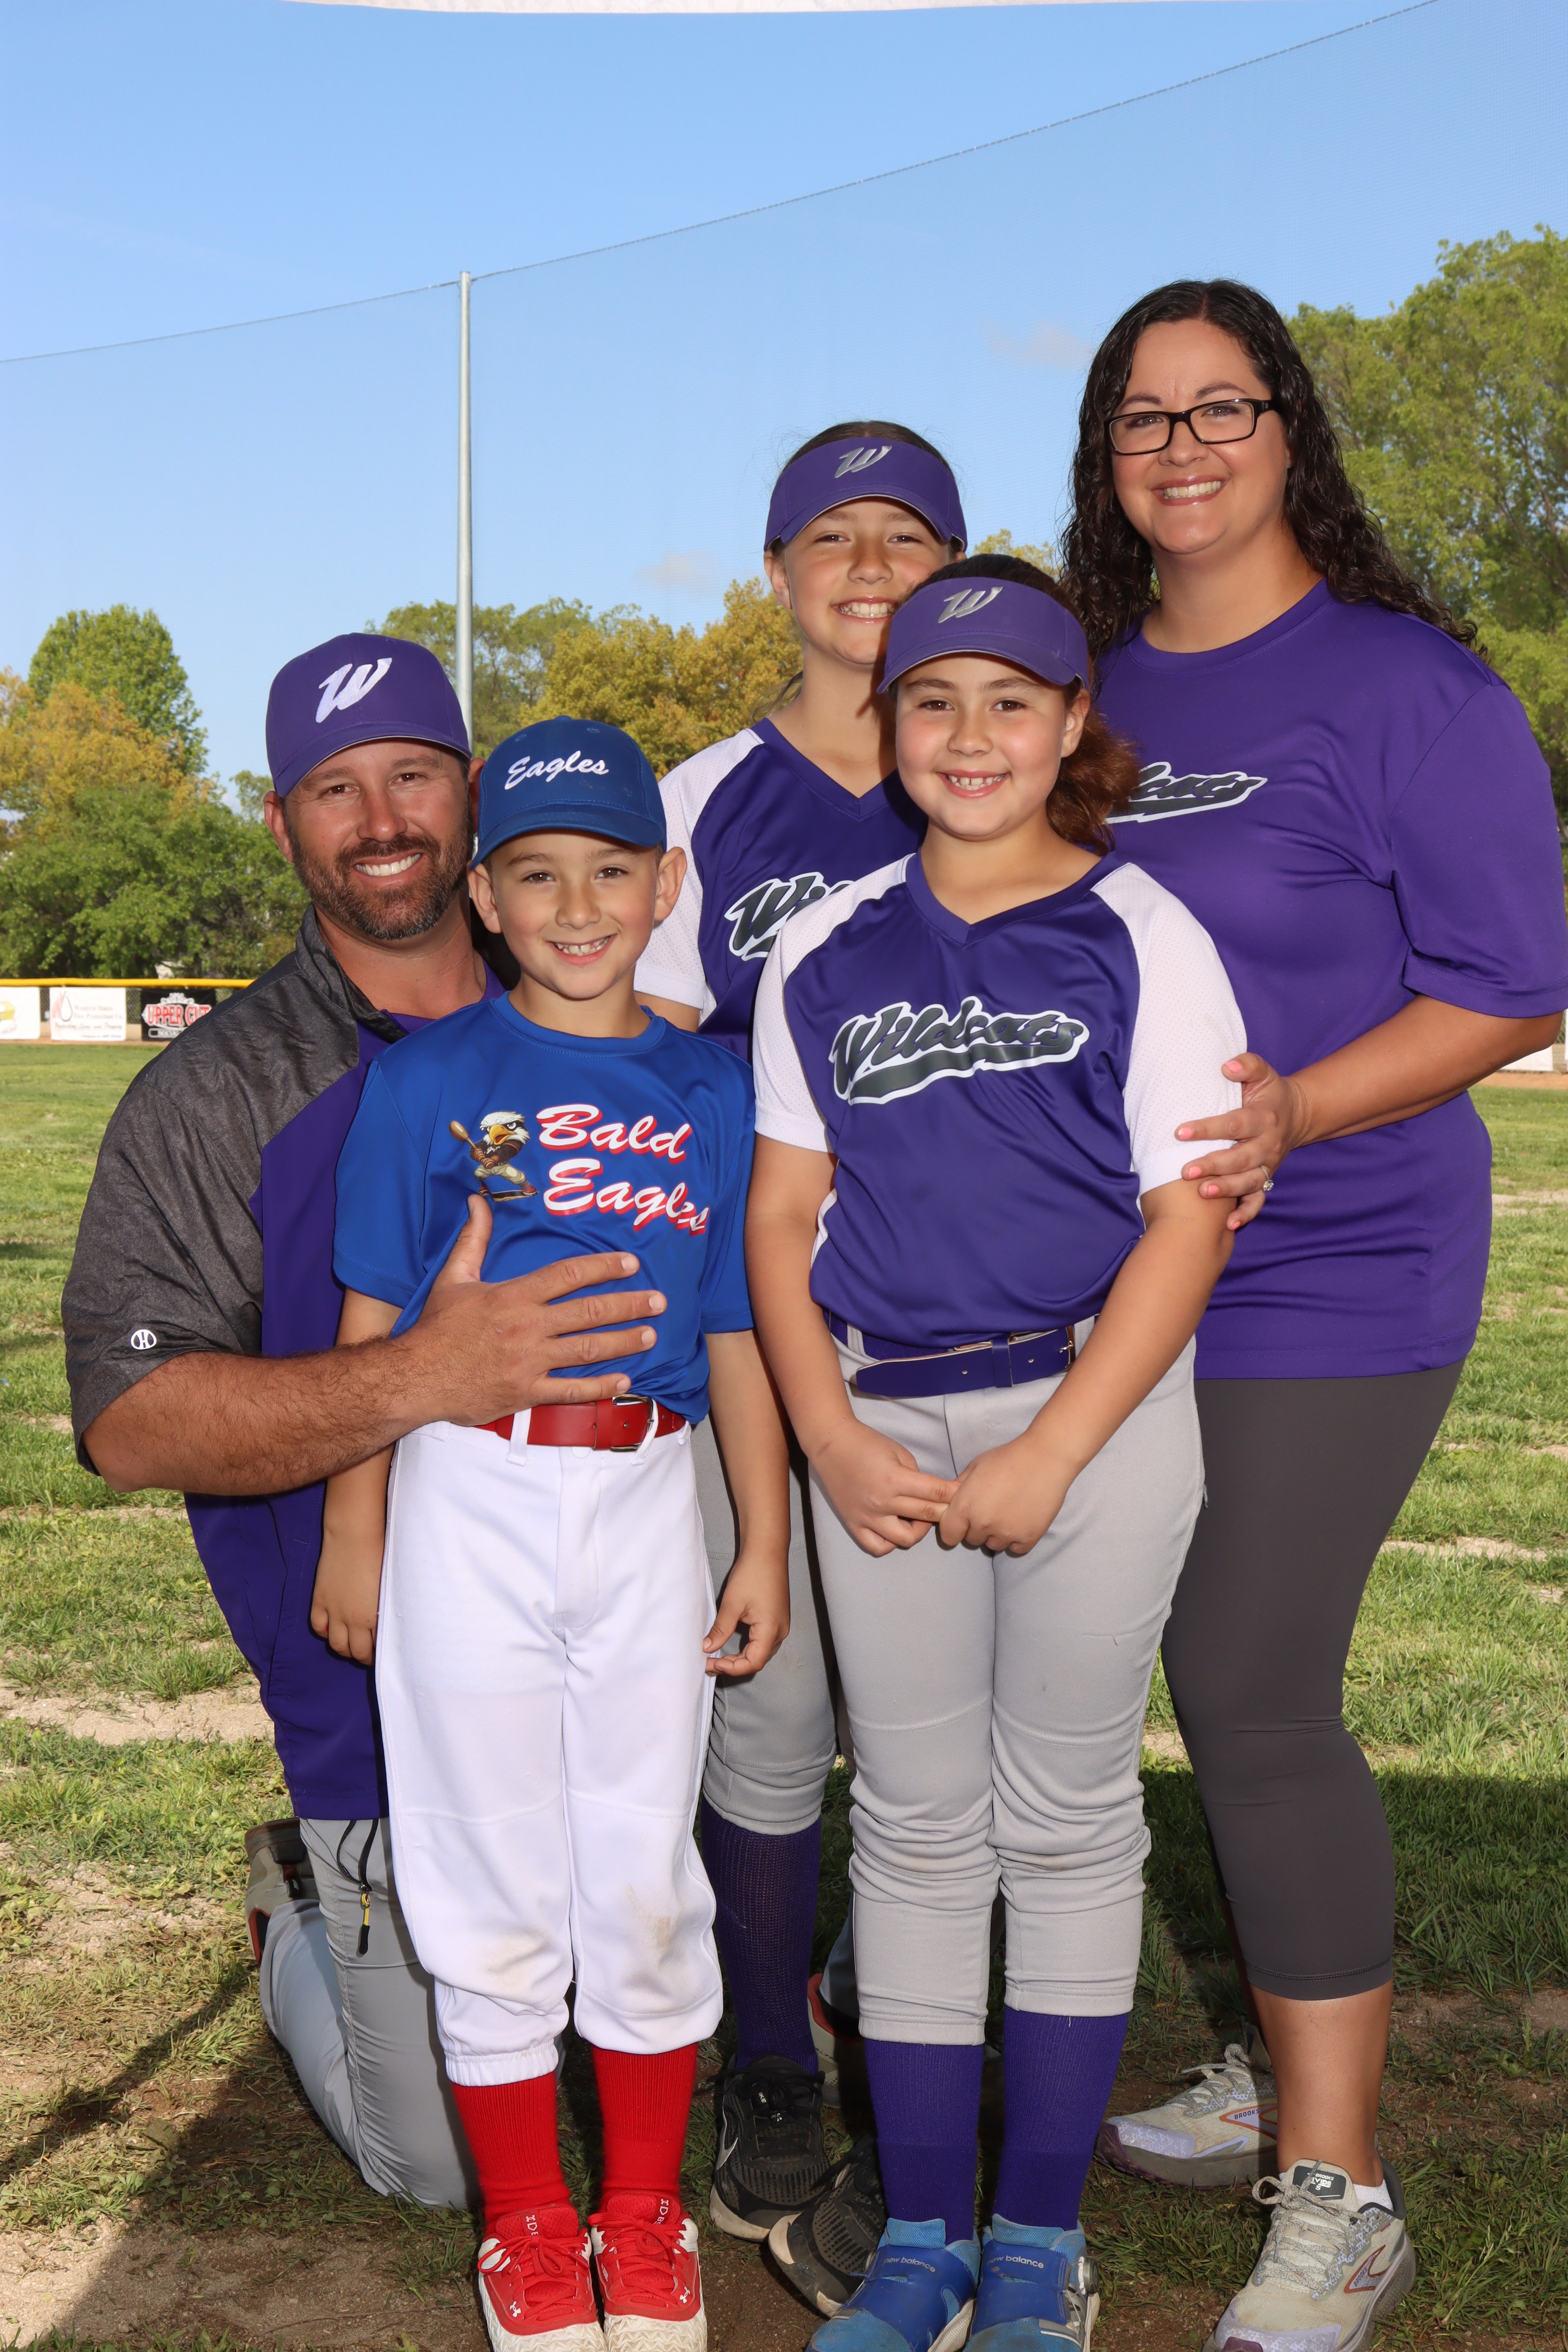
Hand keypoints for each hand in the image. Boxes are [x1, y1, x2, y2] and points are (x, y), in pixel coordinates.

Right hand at [310, 1538, 381, 1663]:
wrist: (354, 1536)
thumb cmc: (381, 1555)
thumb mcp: (390, 1586)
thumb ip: (386, 1607)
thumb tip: (389, 1622)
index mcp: (375, 1615)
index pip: (376, 1647)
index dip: (379, 1654)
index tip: (382, 1653)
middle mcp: (354, 1618)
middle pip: (355, 1651)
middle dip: (362, 1657)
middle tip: (368, 1654)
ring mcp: (334, 1610)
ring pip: (336, 1644)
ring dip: (343, 1649)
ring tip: (350, 1645)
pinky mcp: (320, 1599)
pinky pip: (318, 1627)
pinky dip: (324, 1632)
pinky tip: (332, 1629)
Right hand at [413, 1194, 669, 1418]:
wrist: (414, 1377)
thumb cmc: (436, 1328)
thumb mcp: (453, 1277)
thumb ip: (473, 1239)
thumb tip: (478, 1201)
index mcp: (514, 1296)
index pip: (569, 1274)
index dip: (604, 1267)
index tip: (631, 1263)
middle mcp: (528, 1327)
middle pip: (589, 1312)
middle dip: (629, 1305)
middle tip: (658, 1301)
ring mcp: (530, 1362)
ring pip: (588, 1349)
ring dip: (624, 1342)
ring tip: (651, 1335)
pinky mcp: (526, 1393)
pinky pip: (571, 1391)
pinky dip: (600, 1387)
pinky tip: (624, 1380)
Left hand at [703, 1548, 789, 1679]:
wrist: (767, 1551)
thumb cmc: (752, 1573)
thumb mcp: (732, 1604)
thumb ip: (721, 1629)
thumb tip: (707, 1648)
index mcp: (771, 1630)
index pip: (753, 1663)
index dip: (732, 1668)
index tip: (711, 1662)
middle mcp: (780, 1631)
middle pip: (758, 1660)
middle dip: (733, 1665)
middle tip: (709, 1661)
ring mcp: (780, 1625)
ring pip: (761, 1652)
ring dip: (740, 1658)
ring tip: (718, 1655)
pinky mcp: (777, 1619)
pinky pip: (763, 1642)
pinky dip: (747, 1648)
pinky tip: (732, 1644)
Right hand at [812, 1418, 956, 1557]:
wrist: (831, 1445)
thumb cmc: (867, 1443)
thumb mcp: (899, 1452)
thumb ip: (917, 1476)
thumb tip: (930, 1494)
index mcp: (895, 1479)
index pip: (935, 1493)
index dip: (954, 1494)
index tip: (965, 1494)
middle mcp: (882, 1502)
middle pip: (926, 1516)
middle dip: (945, 1512)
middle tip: (949, 1507)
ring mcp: (867, 1517)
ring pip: (905, 1539)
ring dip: (919, 1531)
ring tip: (918, 1519)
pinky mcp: (854, 1524)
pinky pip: (878, 1547)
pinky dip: (890, 1543)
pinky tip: (894, 1530)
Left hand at [938, 1433, 1074, 1557]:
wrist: (1044, 1458)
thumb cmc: (1007, 1458)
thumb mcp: (975, 1467)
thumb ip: (959, 1488)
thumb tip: (952, 1502)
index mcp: (965, 1506)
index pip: (948, 1535)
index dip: (954, 1528)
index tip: (963, 1521)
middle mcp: (983, 1524)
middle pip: (972, 1540)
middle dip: (978, 1527)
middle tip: (992, 1508)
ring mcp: (1006, 1533)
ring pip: (993, 1545)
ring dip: (997, 1534)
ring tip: (1008, 1512)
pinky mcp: (1028, 1538)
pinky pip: (1015, 1549)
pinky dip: (1016, 1539)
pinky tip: (1021, 1520)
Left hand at [1176, 1054, 1309, 1231]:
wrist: (1295, 1114)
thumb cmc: (1268, 1093)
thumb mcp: (1263, 1073)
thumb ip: (1248, 1065)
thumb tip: (1227, 1065)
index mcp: (1264, 1118)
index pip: (1235, 1124)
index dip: (1208, 1128)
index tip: (1180, 1132)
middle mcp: (1267, 1144)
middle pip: (1241, 1158)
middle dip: (1213, 1165)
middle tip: (1185, 1171)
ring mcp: (1268, 1164)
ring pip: (1249, 1181)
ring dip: (1227, 1190)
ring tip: (1202, 1193)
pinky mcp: (1267, 1178)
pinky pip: (1259, 1199)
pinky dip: (1247, 1213)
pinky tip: (1229, 1225)